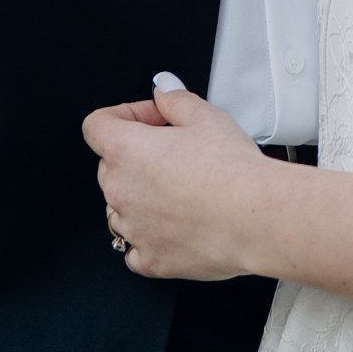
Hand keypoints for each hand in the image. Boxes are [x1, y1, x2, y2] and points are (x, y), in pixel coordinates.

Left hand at [83, 82, 275, 281]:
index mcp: (126, 151)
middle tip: (176, 150)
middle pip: (109, 165)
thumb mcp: (205, 116)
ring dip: (140, 196)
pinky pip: (134, 248)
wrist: (256, 219)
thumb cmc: (232, 171)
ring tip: (179, 189)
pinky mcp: (151, 260)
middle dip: (137, 154)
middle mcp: (121, 192)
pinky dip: (148, 237)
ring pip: (120, 207)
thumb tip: (163, 91)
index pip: (97, 125)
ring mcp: (134, 229)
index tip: (152, 119)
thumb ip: (174, 99)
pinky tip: (174, 225)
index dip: (124, 115)